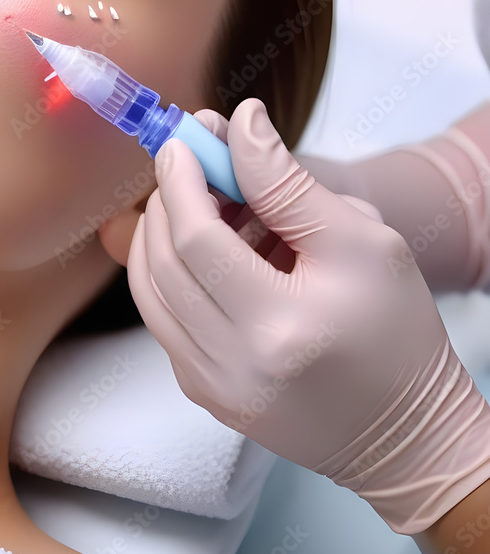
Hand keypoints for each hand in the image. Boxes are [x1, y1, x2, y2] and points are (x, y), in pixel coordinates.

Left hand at [126, 97, 489, 533]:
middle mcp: (231, 367)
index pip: (195, 241)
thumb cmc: (395, 331)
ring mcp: (209, 387)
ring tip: (196, 202)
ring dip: (160, 234)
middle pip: (161, 263)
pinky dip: (169, 272)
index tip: (182, 142)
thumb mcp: (361, 240)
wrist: (404, 432)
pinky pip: (162, 318)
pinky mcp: (202, 394)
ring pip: (150, 290)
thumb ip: (287, 181)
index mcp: (279, 327)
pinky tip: (203, 248)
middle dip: (166, 201)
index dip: (180, 183)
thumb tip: (239, 120)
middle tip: (187, 164)